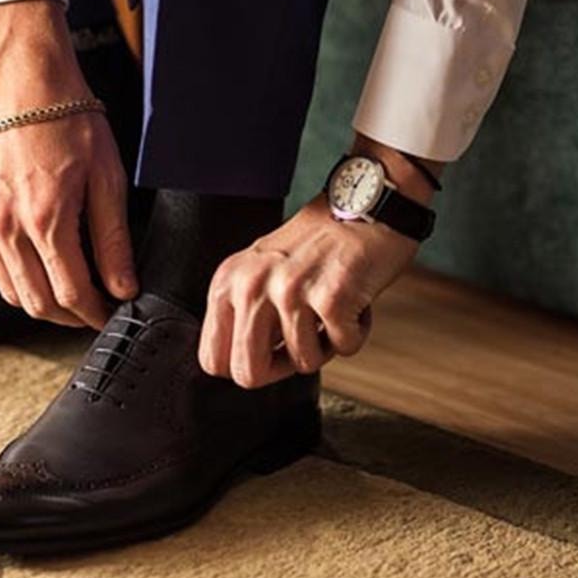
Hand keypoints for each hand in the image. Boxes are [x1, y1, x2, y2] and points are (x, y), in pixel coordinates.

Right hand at [0, 0, 137, 328]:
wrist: (22, 80)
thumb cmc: (70, 119)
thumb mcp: (107, 177)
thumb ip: (114, 239)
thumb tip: (124, 287)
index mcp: (46, 219)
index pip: (72, 293)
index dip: (96, 313)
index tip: (114, 315)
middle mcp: (9, 228)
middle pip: (40, 303)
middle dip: (71, 318)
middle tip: (97, 312)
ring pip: (14, 293)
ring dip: (45, 306)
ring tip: (74, 299)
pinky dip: (22, 284)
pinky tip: (46, 273)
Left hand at [198, 137, 437, 387]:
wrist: (365, 204)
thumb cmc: (318, 242)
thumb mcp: (259, 270)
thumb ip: (243, 312)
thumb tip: (238, 367)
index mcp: (227, 282)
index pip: (212, 359)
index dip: (245, 367)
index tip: (268, 355)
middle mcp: (251, 285)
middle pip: (248, 373)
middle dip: (281, 369)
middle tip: (303, 341)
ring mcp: (290, 291)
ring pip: (304, 362)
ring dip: (327, 344)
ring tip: (332, 308)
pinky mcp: (331, 297)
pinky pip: (343, 347)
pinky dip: (355, 333)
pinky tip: (354, 303)